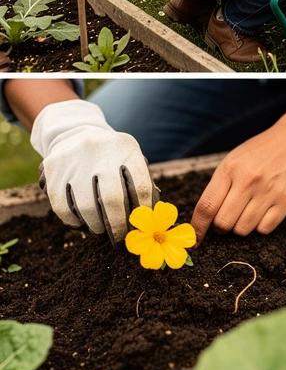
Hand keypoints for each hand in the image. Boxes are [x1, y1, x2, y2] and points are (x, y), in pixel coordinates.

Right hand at [30, 99, 155, 242]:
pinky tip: (81, 222)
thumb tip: (149, 215)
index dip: (142, 211)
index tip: (141, 225)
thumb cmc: (110, 155)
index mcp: (126, 148)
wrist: (75, 132)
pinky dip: (73, 221)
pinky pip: (62, 207)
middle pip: (112, 199)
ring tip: (100, 229)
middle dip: (117, 225)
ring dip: (95, 225)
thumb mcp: (129, 157)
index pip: (141, 185)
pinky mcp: (53, 169)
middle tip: (119, 238)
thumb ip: (141, 181)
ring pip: (86, 206)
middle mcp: (100, 151)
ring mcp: (74, 159)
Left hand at [191, 107, 285, 243]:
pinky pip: (264, 229)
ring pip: (243, 230)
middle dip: (221, 226)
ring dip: (241, 225)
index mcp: (231, 168)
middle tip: (228, 216)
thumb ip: (220, 186)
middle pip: (223, 223)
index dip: (197, 228)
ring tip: (248, 210)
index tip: (195, 239)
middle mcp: (249, 180)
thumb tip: (205, 219)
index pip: (206, 207)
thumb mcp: (235, 159)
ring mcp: (269, 191)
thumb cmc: (262, 151)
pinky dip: (261, 225)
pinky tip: (264, 210)